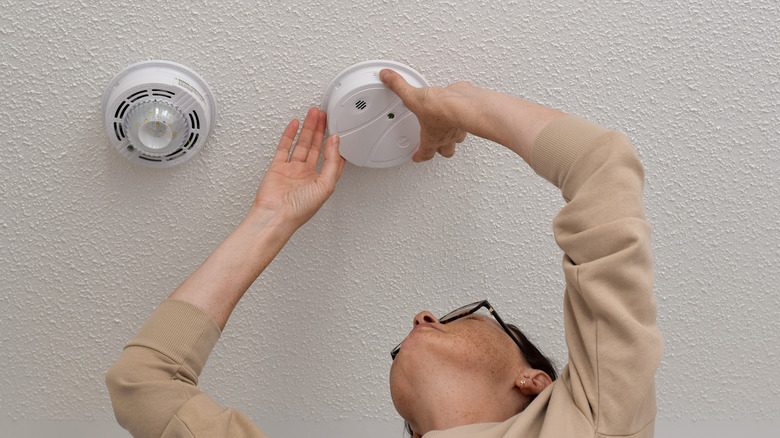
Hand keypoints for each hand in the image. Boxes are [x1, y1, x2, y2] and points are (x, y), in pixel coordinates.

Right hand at [252, 107, 344, 227]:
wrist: (275, 215)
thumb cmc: (299, 210)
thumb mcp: (326, 186)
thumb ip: (332, 162)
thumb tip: (336, 143)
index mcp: (320, 182)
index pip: (332, 160)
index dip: (336, 145)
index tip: (339, 131)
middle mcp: (307, 175)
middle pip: (316, 147)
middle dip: (321, 130)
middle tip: (325, 116)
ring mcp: (292, 170)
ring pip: (302, 144)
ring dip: (308, 129)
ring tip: (313, 114)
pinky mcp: (278, 167)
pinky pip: (284, 147)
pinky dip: (290, 134)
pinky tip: (295, 124)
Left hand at [380, 69, 467, 161]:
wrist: (462, 104)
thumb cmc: (440, 109)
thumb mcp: (413, 97)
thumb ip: (399, 86)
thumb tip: (387, 77)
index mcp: (432, 137)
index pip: (425, 153)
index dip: (420, 156)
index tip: (417, 157)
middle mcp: (447, 136)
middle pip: (446, 151)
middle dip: (441, 151)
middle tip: (437, 149)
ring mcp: (459, 128)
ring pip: (457, 139)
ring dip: (453, 138)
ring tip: (449, 132)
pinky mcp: (468, 116)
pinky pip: (465, 120)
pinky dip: (462, 118)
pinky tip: (459, 111)